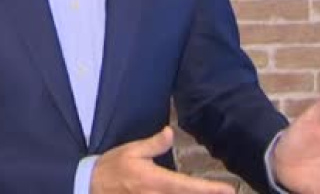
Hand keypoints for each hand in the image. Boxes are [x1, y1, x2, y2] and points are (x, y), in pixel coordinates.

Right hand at [91, 126, 235, 193]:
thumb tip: (170, 132)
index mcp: (155, 181)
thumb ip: (153, 144)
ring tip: (212, 193)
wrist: (90, 186)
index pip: (188, 186)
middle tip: (226, 193)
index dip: (210, 189)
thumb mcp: (131, 151)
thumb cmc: (112, 167)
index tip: (229, 190)